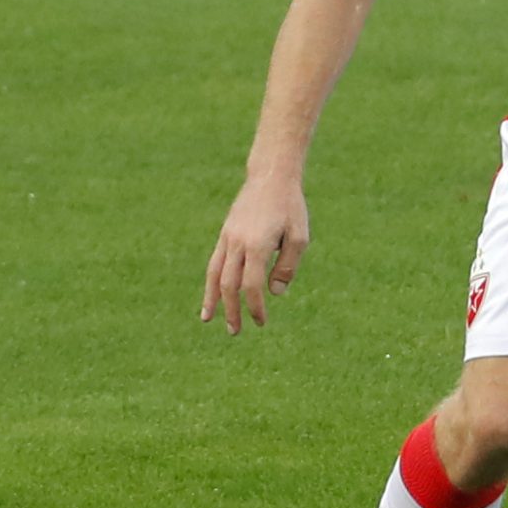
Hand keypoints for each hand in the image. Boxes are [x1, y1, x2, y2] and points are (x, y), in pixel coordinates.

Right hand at [201, 178, 309, 333]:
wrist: (271, 176)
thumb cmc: (290, 207)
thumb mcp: (299, 237)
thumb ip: (287, 266)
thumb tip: (274, 294)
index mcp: (257, 245)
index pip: (252, 285)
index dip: (255, 306)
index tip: (261, 321)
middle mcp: (237, 243)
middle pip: (229, 284)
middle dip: (231, 310)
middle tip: (236, 331)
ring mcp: (228, 237)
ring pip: (215, 274)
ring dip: (212, 299)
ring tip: (208, 320)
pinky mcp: (225, 234)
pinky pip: (214, 262)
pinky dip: (211, 281)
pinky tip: (211, 294)